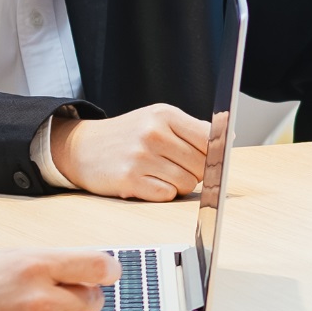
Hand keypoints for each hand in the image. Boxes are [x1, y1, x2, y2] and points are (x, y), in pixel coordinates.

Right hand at [0, 248, 112, 310]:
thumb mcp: (7, 259)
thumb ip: (51, 263)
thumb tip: (95, 270)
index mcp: (34, 267)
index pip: (99, 266)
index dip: (108, 270)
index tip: (108, 273)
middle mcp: (39, 300)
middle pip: (96, 300)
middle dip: (83, 298)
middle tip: (59, 298)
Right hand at [51, 102, 210, 200]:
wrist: (82, 147)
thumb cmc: (127, 135)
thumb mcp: (157, 120)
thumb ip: (191, 129)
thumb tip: (229, 136)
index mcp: (165, 115)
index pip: (210, 138)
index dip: (213, 153)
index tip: (209, 159)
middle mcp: (153, 133)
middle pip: (201, 165)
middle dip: (194, 171)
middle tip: (174, 167)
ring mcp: (141, 157)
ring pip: (187, 183)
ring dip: (178, 184)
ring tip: (159, 174)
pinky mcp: (129, 180)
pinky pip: (166, 196)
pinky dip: (162, 193)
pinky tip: (147, 183)